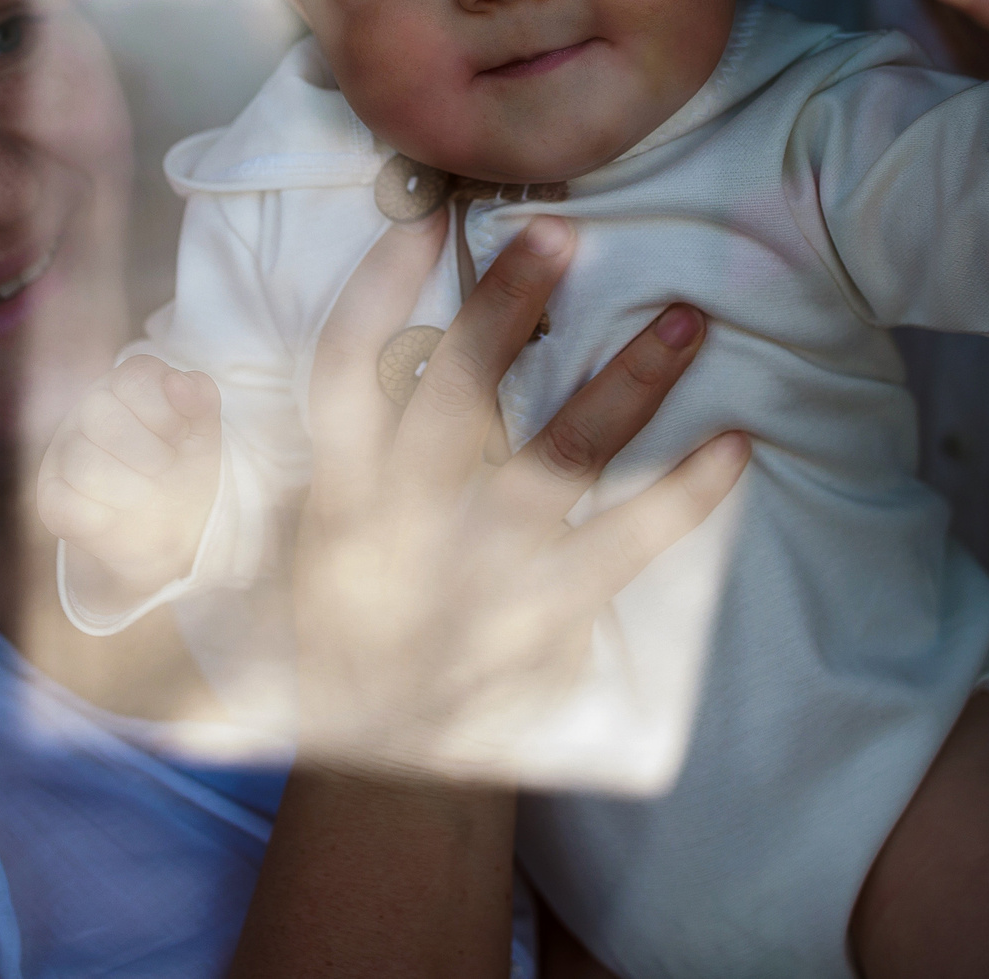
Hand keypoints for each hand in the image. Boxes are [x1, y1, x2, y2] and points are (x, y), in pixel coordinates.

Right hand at [34, 354, 223, 601]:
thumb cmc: (183, 465)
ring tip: (147, 493)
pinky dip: (104, 517)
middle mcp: (85, 412)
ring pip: (84, 464)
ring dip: (131, 488)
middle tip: (166, 467)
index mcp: (122, 385)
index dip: (165, 412)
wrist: (171, 525)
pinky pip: (67, 506)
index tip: (179, 436)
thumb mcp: (203, 430)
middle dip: (148, 451)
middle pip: (103, 416)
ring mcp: (63, 454)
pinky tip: (119, 514)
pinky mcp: (52, 499)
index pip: (136, 378)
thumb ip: (200, 397)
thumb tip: (176, 382)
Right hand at [290, 213, 748, 780]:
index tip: (428, 221)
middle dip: (506, 308)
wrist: (386, 768)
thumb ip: (293, 456)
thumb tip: (250, 362)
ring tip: (689, 318)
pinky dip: (686, 494)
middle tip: (563, 235)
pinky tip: (738, 446)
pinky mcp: (546, 616)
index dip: (377, 290)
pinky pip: (628, 543)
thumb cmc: (346, 627)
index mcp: (338, 493)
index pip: (343, 371)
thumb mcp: (295, 542)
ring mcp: (481, 571)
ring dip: (628, 381)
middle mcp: (404, 524)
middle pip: (456, 395)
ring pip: (559, 457)